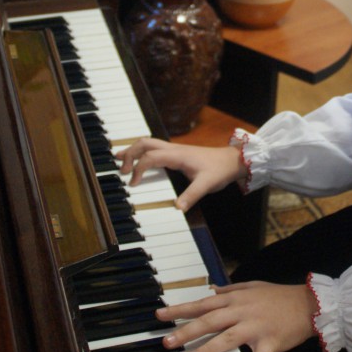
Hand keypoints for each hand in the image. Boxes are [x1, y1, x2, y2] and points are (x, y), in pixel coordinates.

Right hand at [116, 138, 246, 211]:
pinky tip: (140, 160)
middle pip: (145, 144)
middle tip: (121, 169)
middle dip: (130, 154)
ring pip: (149, 143)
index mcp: (177, 155)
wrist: (232, 161)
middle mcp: (173, 149)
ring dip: (134, 150)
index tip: (134, 184)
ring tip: (119, 158)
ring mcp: (175, 150)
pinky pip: (156, 149)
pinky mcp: (178, 154)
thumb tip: (177, 208)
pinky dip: (143, 152)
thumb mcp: (206, 184)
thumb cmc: (220, 170)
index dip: (139, 169)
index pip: (150, 157)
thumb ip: (191, 195)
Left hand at [157, 281, 316, 351]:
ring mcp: (256, 326)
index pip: (203, 303)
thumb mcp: (253, 286)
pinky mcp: (271, 341)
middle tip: (166, 341)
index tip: (160, 315)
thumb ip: (231, 288)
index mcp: (236, 298)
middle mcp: (243, 310)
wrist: (309, 303)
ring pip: (228, 337)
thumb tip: (211, 289)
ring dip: (208, 349)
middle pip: (210, 320)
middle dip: (187, 331)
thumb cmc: (279, 296)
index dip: (181, 309)